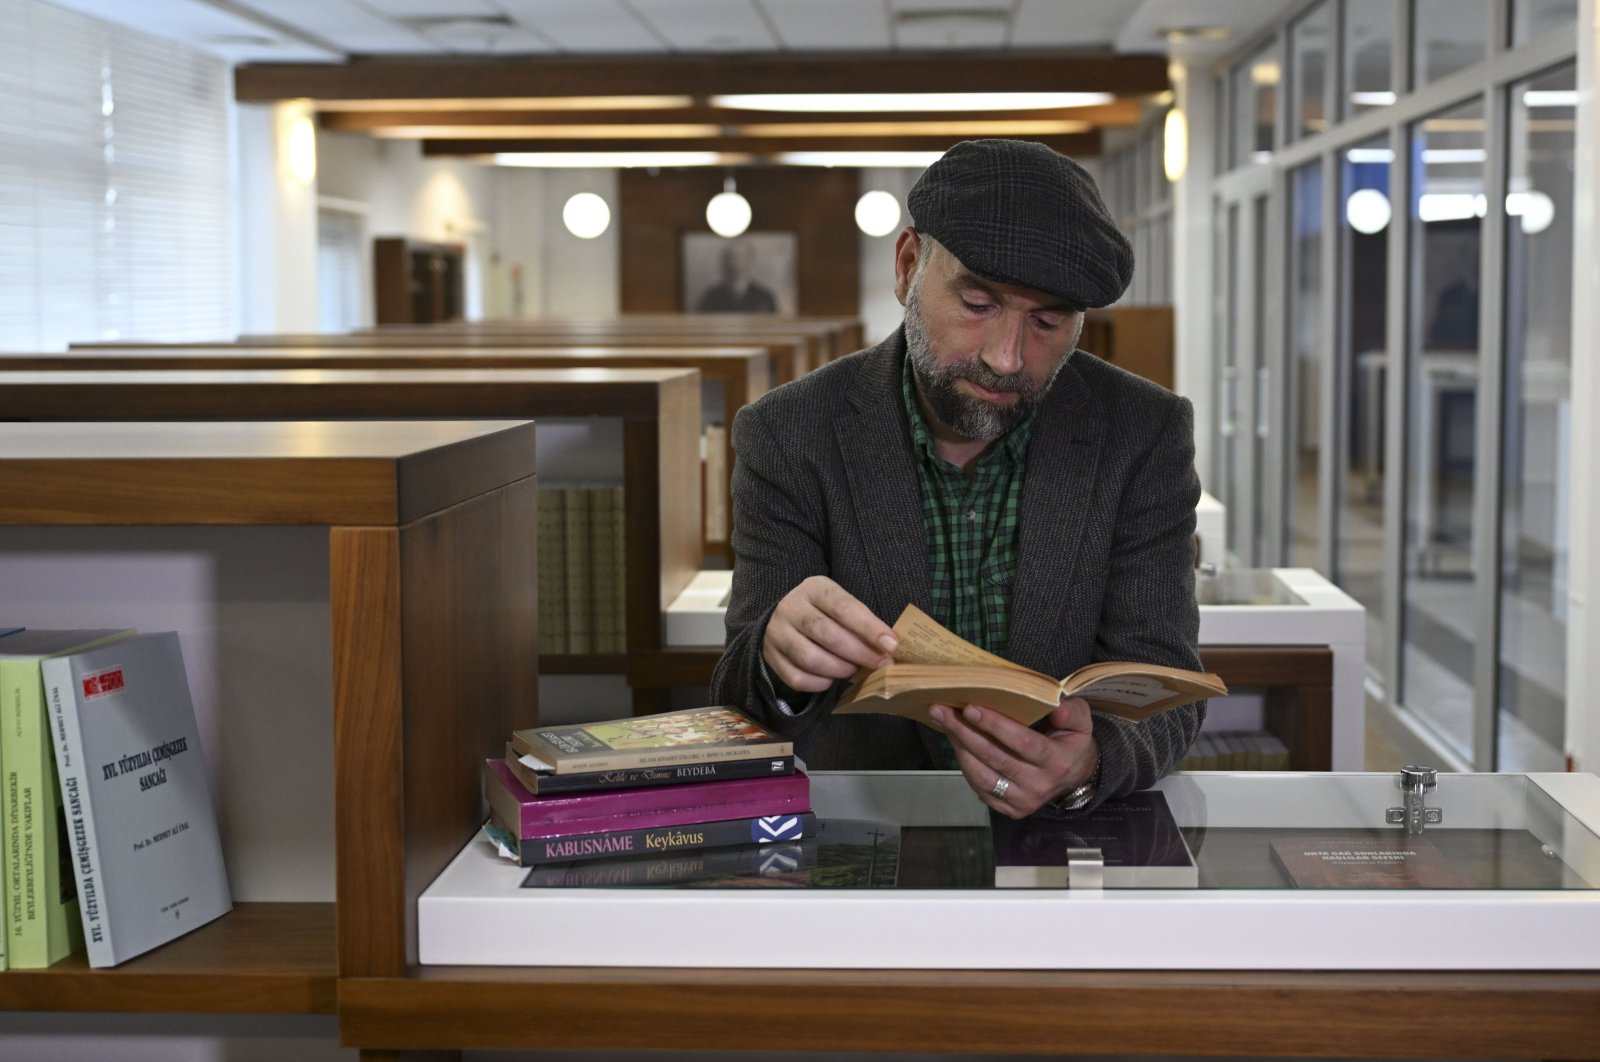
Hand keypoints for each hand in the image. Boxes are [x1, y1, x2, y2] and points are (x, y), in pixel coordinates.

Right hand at [762, 576, 897, 692]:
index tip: (892, 645)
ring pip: (811, 659)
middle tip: (879, 664)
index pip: (843, 607)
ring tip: (853, 669)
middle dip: (859, 653)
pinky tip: (831, 679)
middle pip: (828, 634)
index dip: (869, 627)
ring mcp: (777, 633)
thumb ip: (862, 622)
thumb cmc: (824, 613)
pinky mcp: (770, 657)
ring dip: (840, 669)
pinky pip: (797, 679)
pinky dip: (820, 684)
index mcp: (813, 589)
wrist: (785, 619)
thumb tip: (890, 648)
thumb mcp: (841, 605)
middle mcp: (791, 607)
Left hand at [929, 696, 1095, 818]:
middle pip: (995, 758)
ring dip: (959, 747)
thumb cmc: (1071, 743)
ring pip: (982, 776)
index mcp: (1057, 762)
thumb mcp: (1081, 724)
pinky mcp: (1009, 809)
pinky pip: (980, 787)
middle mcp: (1038, 786)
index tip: (970, 708)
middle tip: (942, 710)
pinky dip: (965, 764)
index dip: (995, 726)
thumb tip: (1057, 705)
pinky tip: (956, 742)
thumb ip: (1073, 712)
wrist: (1074, 778)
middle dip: (965, 732)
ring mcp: (1022, 801)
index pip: (1023, 743)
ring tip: (944, 722)